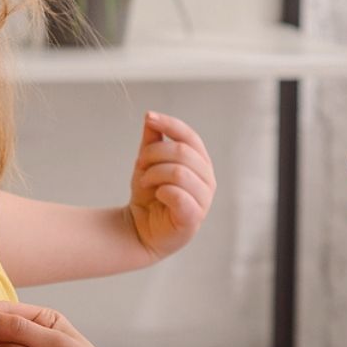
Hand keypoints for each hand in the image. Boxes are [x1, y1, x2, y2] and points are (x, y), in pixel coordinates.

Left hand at [126, 111, 215, 260]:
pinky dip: (162, 191)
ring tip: (144, 182)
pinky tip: (157, 195)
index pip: (190, 137)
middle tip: (139, 164)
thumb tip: (151, 116)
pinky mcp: (193, 218)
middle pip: (182, 152)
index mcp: (200, 164)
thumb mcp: (147, 163)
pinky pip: (179, 195)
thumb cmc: (148, 196)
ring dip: (154, 173)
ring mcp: (203, 200)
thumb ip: (152, 141)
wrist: (139, 229)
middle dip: (154, 154)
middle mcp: (207, 180)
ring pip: (179, 172)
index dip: (171, 125)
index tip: (149, 118)